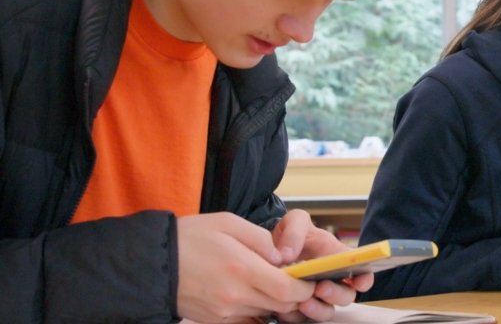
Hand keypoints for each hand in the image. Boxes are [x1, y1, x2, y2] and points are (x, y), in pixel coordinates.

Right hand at [176, 212, 314, 322]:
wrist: (154, 263)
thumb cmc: (191, 237)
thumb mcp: (229, 223)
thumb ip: (261, 239)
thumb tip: (282, 257)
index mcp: (242, 269)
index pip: (288, 289)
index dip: (305, 286)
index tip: (309, 277)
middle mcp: (235, 296)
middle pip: (282, 305)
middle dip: (295, 294)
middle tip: (295, 277)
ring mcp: (225, 313)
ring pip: (267, 314)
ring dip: (276, 301)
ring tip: (271, 281)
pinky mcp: (216, 321)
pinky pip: (248, 321)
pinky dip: (258, 310)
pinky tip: (254, 293)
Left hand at [270, 210, 373, 321]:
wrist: (270, 248)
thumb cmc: (292, 234)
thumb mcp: (295, 221)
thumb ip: (295, 231)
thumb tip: (288, 254)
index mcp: (338, 258)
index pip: (362, 272)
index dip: (365, 279)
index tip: (359, 282)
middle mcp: (332, 280)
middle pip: (346, 296)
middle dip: (336, 294)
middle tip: (321, 288)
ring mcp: (316, 296)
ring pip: (327, 311)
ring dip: (318, 309)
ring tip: (302, 302)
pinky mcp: (298, 308)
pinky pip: (301, 319)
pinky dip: (294, 316)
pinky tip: (285, 308)